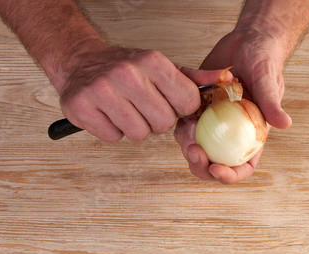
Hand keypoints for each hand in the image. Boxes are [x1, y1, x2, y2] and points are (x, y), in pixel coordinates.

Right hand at [57, 40, 210, 141]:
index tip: (169, 103)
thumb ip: (194, 79)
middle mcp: (126, 73)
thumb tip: (226, 80)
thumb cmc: (126, 68)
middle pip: (163, 122)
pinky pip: (112, 137)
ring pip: (138, 134)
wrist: (81, 62)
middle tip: (143, 107)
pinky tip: (108, 114)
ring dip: (134, 127)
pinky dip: (112, 131)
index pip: (186, 102)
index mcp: (151, 61)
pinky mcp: (81, 107)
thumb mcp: (162, 67)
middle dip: (156, 120)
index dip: (180, 108)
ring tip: (125, 110)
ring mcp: (101, 90)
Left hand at [175, 31, 289, 183]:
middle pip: (213, 163)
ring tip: (186, 128)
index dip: (229, 175)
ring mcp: (212, 123)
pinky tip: (181, 114)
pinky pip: (184, 125)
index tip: (216, 168)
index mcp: (250, 135)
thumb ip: (271, 103)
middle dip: (200, 165)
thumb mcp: (268, 80)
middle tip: (193, 150)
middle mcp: (230, 134)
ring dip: (186, 145)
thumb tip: (285, 124)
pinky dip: (180, 125)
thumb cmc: (264, 61)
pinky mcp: (197, 109)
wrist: (246, 41)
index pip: (242, 167)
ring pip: (195, 147)